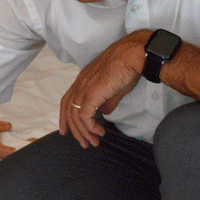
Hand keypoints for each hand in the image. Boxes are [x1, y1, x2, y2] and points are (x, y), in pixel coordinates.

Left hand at [58, 31, 147, 148]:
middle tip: (84, 143)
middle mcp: (80, 83)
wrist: (134, 55)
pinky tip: (99, 132)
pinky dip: (90, 127)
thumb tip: (104, 113)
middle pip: (69, 111)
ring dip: (84, 132)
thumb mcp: (115, 88)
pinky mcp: (92, 93)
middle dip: (75, 130)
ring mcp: (85, 88)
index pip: (67, 101)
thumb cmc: (127, 67)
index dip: (65, 117)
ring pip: (76, 116)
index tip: (66, 131)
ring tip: (93, 142)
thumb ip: (107, 101)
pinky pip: (85, 116)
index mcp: (83, 79)